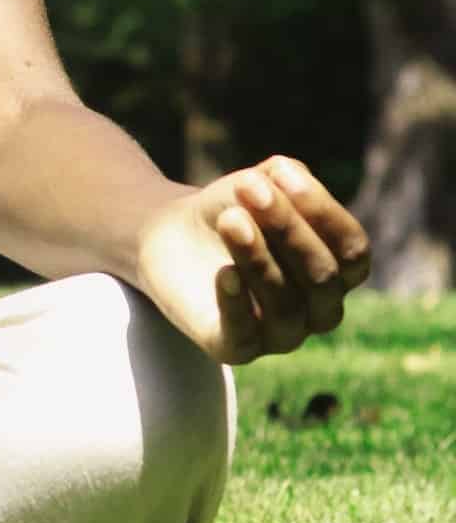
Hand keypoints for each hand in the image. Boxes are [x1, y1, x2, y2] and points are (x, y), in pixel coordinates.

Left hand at [134, 154, 371, 365]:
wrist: (170, 236)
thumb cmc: (232, 210)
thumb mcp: (261, 184)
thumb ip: (284, 175)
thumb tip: (286, 175)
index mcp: (339, 271)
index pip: (353, 250)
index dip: (322, 212)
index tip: (278, 174)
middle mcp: (319, 309)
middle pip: (322, 276)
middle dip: (287, 229)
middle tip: (247, 189)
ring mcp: (282, 334)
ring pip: (287, 305)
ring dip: (258, 258)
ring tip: (230, 219)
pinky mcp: (235, 348)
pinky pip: (244, 336)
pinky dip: (236, 304)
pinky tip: (223, 274)